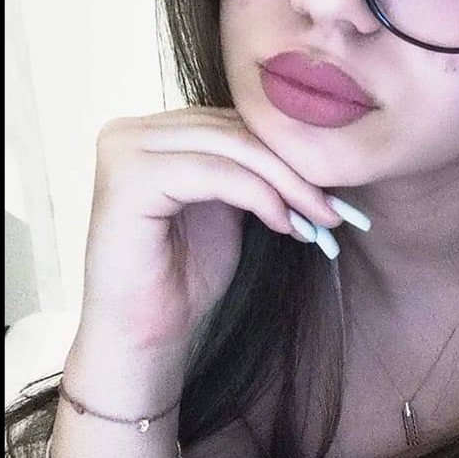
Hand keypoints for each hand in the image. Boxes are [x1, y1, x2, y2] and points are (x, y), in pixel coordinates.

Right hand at [79, 106, 348, 351]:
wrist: (145, 336)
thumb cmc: (185, 278)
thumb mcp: (229, 209)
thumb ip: (252, 170)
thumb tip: (317, 150)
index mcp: (152, 132)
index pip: (234, 121)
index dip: (288, 152)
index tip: (334, 190)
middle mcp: (130, 131)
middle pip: (234, 129)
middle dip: (293, 168)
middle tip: (335, 207)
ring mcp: (124, 150)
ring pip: (230, 147)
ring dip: (284, 183)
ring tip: (319, 217)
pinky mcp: (129, 178)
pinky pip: (214, 173)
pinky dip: (258, 195)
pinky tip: (284, 224)